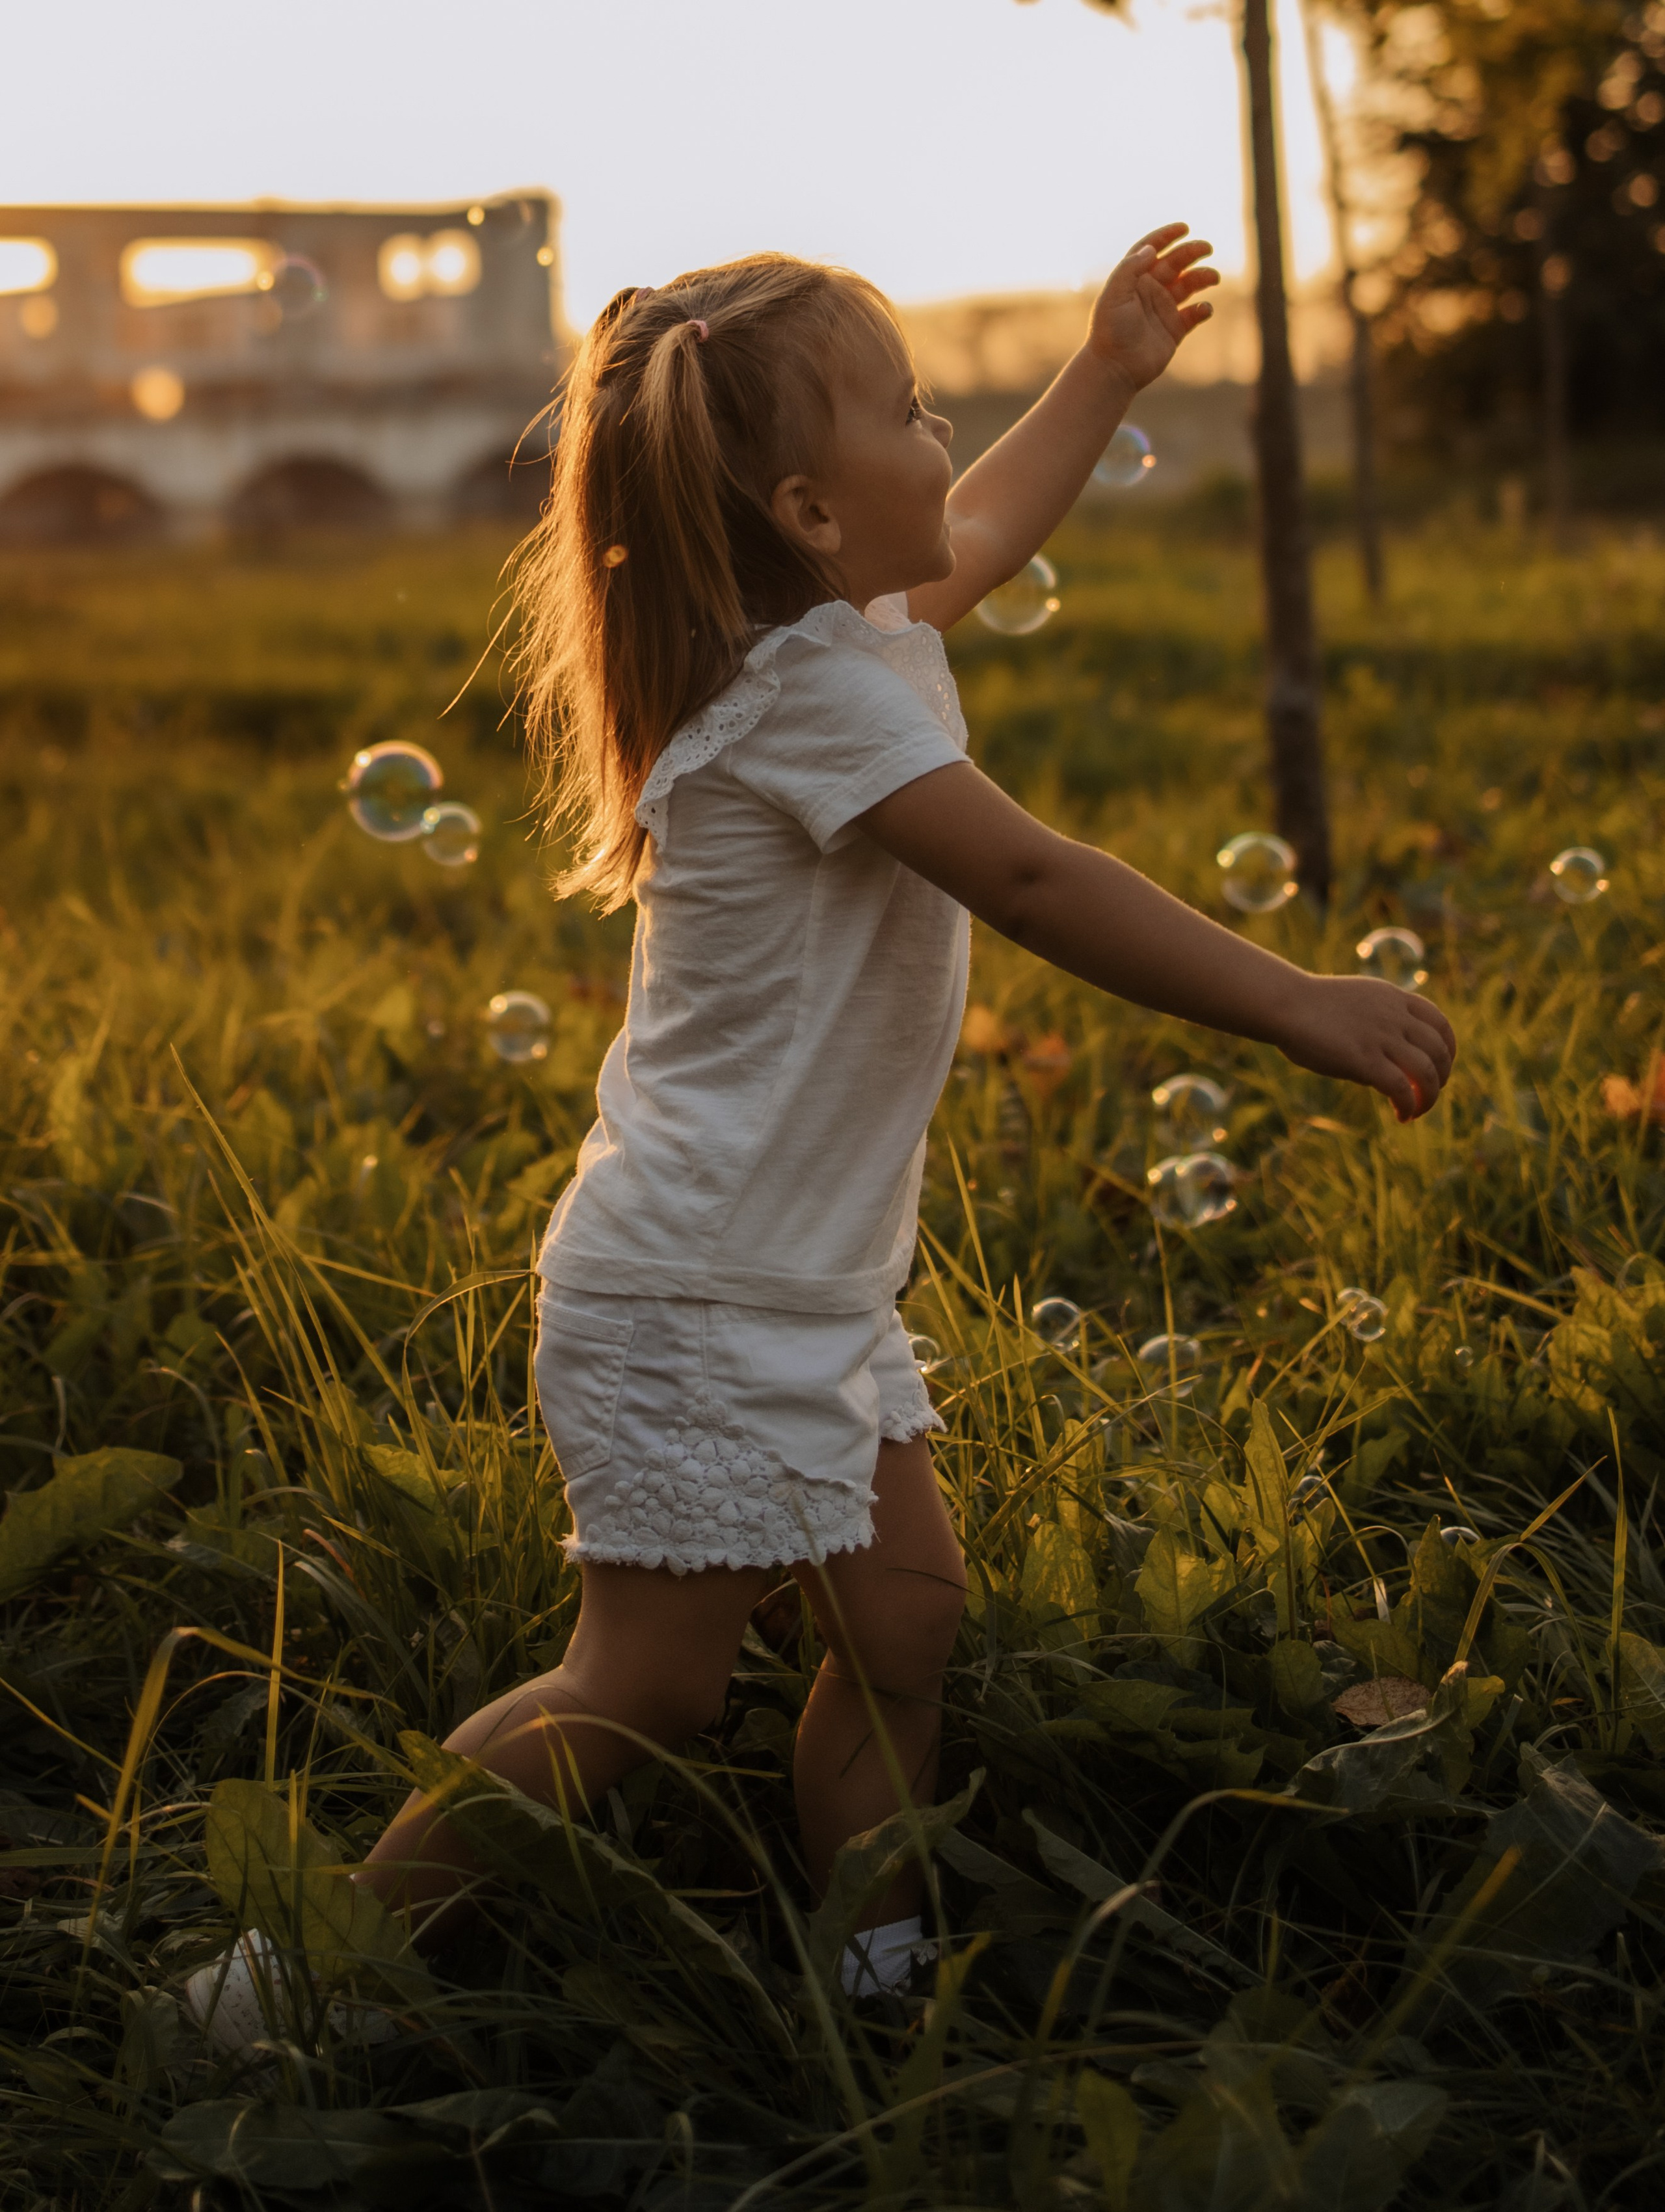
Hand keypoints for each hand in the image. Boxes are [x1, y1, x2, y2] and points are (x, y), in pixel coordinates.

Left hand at [1086, 223, 1218, 393]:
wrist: (1114, 369)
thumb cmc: (1110, 331)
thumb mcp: (1114, 294)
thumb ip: (1130, 268)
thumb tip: (1151, 249)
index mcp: (1134, 279)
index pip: (1151, 249)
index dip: (1166, 236)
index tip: (1184, 227)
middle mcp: (1149, 291)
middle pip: (1175, 263)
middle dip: (1192, 252)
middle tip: (1207, 248)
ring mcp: (1163, 310)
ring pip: (1189, 285)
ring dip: (1203, 277)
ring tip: (1213, 277)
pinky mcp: (1174, 330)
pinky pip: (1194, 315)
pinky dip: (1203, 309)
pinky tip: (1204, 309)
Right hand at [1273, 974, 1456, 1122]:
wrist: (1286, 1004)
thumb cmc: (1309, 1007)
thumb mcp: (1356, 1003)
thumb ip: (1378, 1021)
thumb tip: (1386, 1054)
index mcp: (1393, 999)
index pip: (1439, 1023)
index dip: (1448, 1049)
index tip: (1441, 1067)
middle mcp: (1394, 1016)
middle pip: (1439, 1050)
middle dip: (1441, 1076)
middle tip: (1428, 1094)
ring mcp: (1382, 1038)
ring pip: (1427, 1072)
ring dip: (1429, 1098)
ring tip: (1417, 1111)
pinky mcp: (1365, 1060)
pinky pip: (1401, 1088)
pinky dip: (1408, 1106)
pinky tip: (1401, 1116)